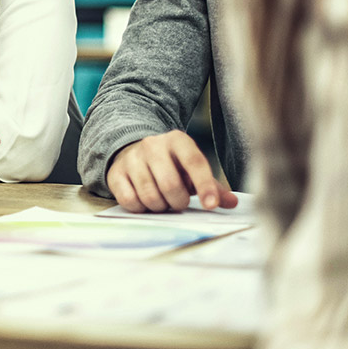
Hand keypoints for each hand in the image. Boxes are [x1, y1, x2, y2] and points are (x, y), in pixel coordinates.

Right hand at [105, 130, 237, 212]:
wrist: (133, 152)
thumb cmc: (170, 165)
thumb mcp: (191, 170)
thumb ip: (212, 186)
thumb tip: (231, 203)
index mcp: (177, 140)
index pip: (195, 162)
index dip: (204, 185)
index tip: (210, 205)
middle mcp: (153, 145)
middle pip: (170, 184)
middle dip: (178, 202)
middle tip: (178, 202)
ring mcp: (132, 158)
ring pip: (150, 196)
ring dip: (160, 206)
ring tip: (162, 200)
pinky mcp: (116, 173)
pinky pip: (130, 201)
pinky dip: (141, 208)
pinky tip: (145, 201)